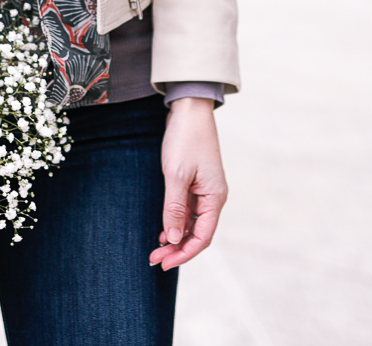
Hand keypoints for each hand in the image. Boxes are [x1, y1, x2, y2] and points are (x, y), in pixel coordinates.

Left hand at [149, 97, 227, 270]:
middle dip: (178, 249)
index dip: (184, 253)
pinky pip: (189, 209)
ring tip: (157, 247)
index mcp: (215, 198)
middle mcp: (213, 197)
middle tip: (155, 259)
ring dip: (176, 236)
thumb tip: (174, 239)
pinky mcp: (196, 182)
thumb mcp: (176, 175)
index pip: (203, 237)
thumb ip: (175, 208)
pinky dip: (177, 221)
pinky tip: (164, 229)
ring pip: (193, 223)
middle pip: (198, 233)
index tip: (164, 263)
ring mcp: (205, 190)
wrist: (189, 108)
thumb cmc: (185, 139)